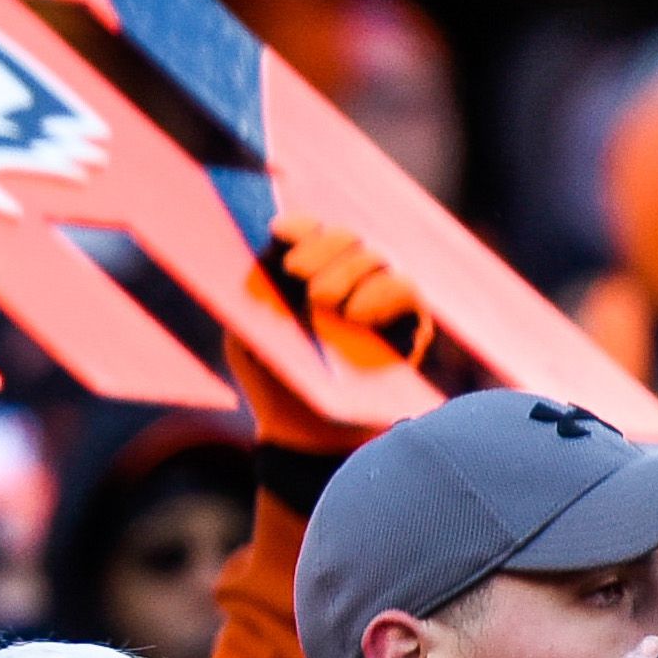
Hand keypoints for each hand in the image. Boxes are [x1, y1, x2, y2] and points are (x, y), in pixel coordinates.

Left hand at [231, 207, 427, 454]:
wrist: (303, 431)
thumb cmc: (273, 378)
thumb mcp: (247, 334)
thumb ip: (250, 296)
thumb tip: (258, 258)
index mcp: (309, 269)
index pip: (312, 230)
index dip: (300, 225)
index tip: (278, 232)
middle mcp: (349, 275)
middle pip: (347, 236)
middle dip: (321, 247)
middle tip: (294, 271)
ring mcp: (382, 295)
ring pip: (376, 257)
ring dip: (346, 271)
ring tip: (319, 300)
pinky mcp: (409, 321)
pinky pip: (405, 289)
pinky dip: (380, 293)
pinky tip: (353, 314)